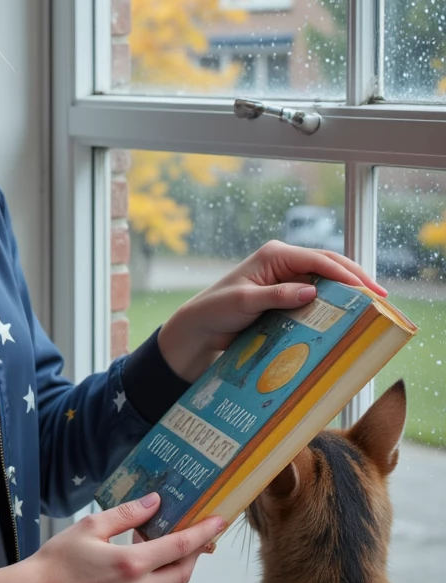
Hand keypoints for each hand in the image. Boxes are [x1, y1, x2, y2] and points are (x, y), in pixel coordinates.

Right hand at [0, 493, 223, 582]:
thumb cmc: (57, 559)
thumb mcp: (90, 527)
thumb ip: (126, 515)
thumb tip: (155, 502)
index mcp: (130, 564)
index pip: (180, 546)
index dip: (203, 532)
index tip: (220, 520)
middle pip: (182, 573)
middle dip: (194, 554)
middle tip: (196, 537)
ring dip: (176, 572)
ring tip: (167, 553)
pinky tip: (145, 574)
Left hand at [157, 241, 386, 382]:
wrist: (201, 327)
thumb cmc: (217, 308)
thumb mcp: (245, 302)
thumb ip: (277, 296)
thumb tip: (311, 291)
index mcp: (275, 255)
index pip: (318, 259)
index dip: (345, 273)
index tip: (366, 288)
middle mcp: (284, 263)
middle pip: (328, 265)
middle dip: (356, 278)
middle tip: (381, 296)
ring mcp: (287, 279)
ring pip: (325, 281)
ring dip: (347, 291)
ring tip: (373, 305)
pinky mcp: (287, 295)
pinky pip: (316, 297)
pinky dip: (333, 303)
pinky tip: (348, 315)